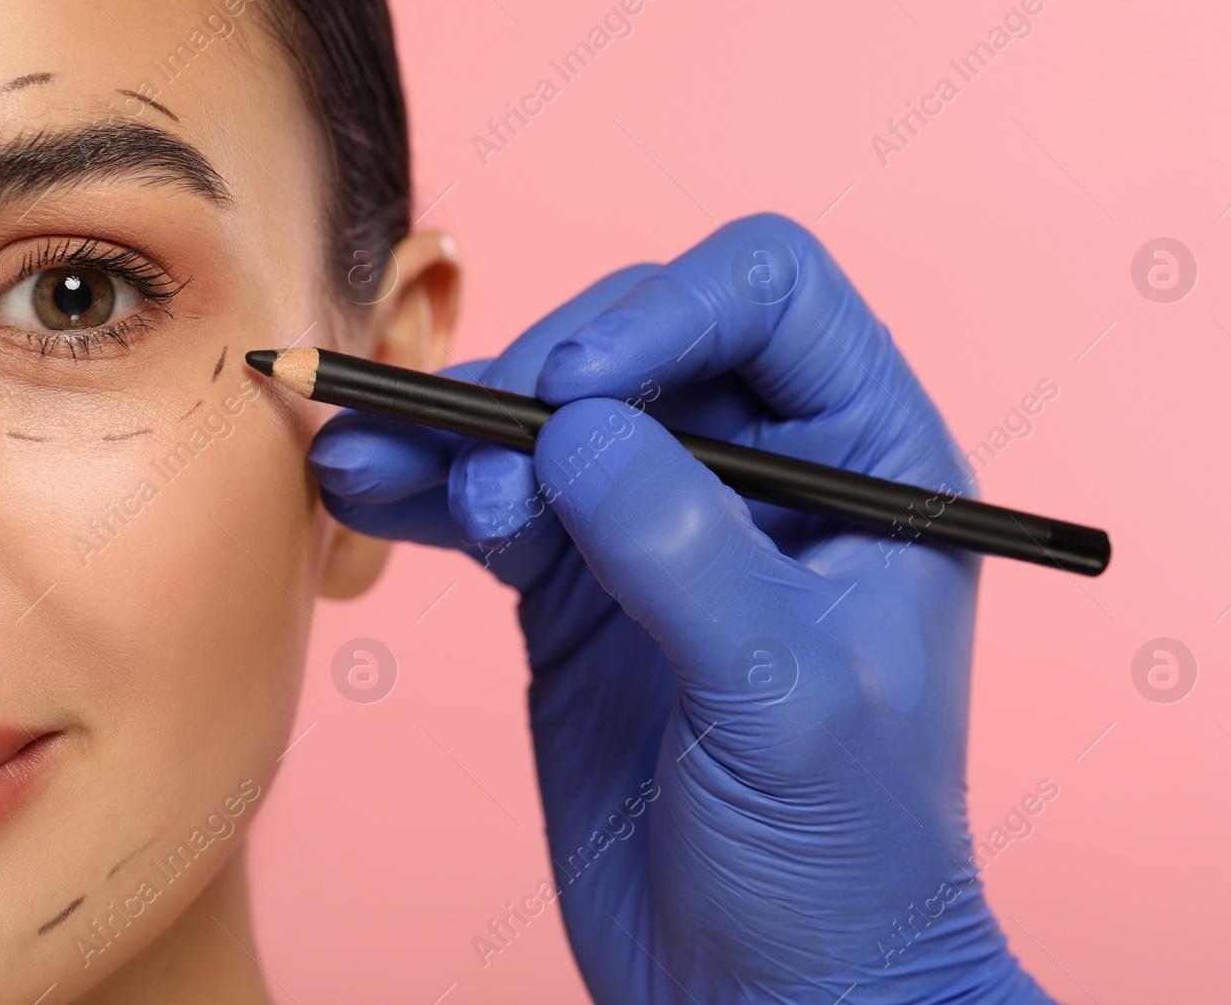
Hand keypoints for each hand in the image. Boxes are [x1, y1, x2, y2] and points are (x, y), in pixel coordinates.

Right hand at [310, 214, 1053, 1003]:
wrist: (772, 995)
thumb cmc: (846, 864)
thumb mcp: (785, 702)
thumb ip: (685, 554)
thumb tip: (574, 433)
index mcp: (868, 461)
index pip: (768, 296)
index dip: (667, 312)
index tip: (577, 387)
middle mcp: (763, 473)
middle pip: (635, 341)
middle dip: (541, 383)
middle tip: (481, 462)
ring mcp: (662, 528)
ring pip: (547, 419)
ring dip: (456, 431)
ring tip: (370, 461)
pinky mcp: (581, 591)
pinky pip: (493, 504)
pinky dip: (424, 491)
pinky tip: (362, 488)